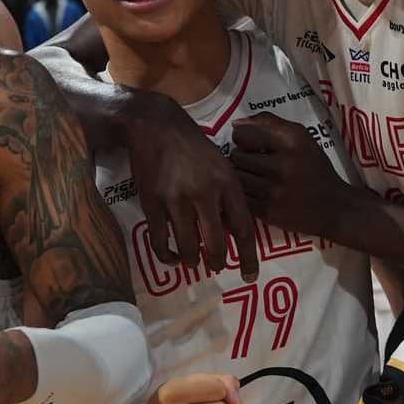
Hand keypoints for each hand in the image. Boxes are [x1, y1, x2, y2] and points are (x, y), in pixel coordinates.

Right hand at [129, 89, 257, 277]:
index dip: (248, 257)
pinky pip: (160, 242)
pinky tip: (172, 257)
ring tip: (193, 262)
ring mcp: (176, 200)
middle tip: (216, 267)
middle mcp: (204, 193)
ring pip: (188, 248)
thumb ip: (229, 196)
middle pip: (216, 245)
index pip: (243, 229)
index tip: (250, 276)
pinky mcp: (152, 203)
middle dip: (217, 262)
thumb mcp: (222, 166)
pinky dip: (167, 256)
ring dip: (192, 261)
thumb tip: (232, 230)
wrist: (156, 126)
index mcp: (227, 183)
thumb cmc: (194, 147)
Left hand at [227, 113, 356, 239]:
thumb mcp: (302, 137)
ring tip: (254, 175)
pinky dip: (245, 193)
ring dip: (241, 175)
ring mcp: (275, 191)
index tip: (248, 142)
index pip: (246, 133)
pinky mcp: (268, 211)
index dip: (242, 137)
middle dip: (240, 157)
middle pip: (237, 156)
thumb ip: (270, 123)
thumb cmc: (315, 168)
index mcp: (293, 142)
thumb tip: (236, 123)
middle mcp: (284, 165)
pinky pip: (241, 196)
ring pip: (237, 177)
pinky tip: (257, 191)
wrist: (334, 207)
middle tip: (251, 161)